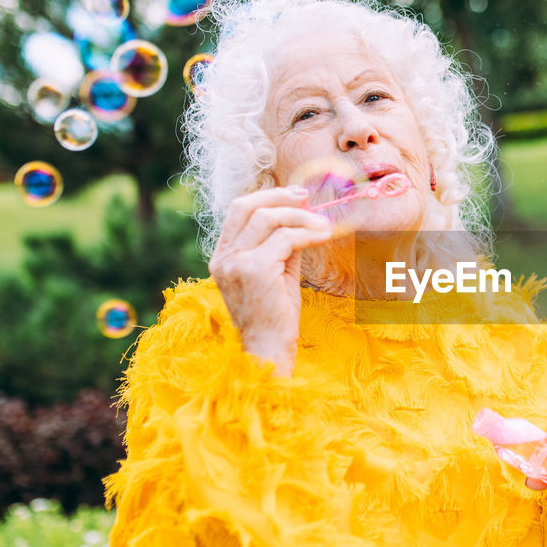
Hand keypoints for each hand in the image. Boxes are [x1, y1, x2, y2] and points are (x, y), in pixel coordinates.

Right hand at [209, 186, 333, 375]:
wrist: (268, 350)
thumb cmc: (275, 316)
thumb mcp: (276, 273)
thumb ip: (282, 246)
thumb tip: (302, 217)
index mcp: (222, 256)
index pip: (238, 211)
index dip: (267, 197)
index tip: (296, 196)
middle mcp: (223, 257)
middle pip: (248, 206)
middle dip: (281, 197)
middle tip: (308, 199)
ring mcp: (236, 263)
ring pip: (269, 219)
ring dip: (301, 217)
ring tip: (324, 224)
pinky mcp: (255, 270)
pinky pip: (285, 239)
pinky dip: (308, 233)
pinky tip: (324, 236)